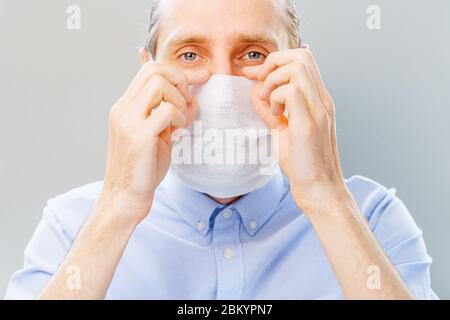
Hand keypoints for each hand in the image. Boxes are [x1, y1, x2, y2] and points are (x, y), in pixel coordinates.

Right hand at [100, 53, 207, 222]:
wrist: (125, 197)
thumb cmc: (143, 168)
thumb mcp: (157, 134)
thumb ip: (169, 114)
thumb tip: (193, 98)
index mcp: (125, 106)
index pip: (149, 69)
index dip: (177, 71)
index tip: (200, 78)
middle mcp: (123, 108)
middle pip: (155, 70)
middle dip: (179, 80)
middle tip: (186, 103)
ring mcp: (128, 120)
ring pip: (160, 84)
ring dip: (179, 100)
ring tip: (179, 122)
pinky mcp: (139, 135)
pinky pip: (166, 109)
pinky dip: (179, 117)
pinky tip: (176, 132)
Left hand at [243, 47, 346, 211]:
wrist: (319, 188)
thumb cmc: (302, 162)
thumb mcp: (283, 129)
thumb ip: (273, 109)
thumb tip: (256, 92)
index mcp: (318, 99)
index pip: (303, 58)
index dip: (275, 60)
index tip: (253, 75)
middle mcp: (323, 100)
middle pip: (301, 55)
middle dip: (273, 62)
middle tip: (261, 85)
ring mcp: (319, 110)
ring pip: (296, 68)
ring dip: (273, 81)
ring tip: (269, 105)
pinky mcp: (309, 124)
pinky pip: (291, 92)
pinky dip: (275, 98)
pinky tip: (275, 116)